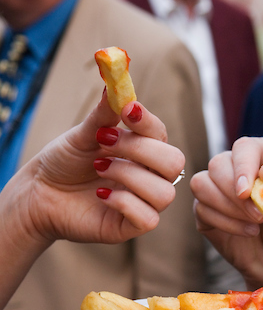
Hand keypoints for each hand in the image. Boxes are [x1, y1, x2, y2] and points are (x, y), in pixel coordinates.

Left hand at [3, 92, 183, 249]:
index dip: (148, 123)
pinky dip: (124, 202)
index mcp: (143, 151)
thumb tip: (116, 82)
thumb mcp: (83, 134)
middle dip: (139, 149)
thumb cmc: (64, 162)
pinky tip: (100, 194)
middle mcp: (149, 177)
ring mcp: (143, 203)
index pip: (163, 135)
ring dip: (128, 175)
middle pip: (175, 163)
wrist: (39, 192)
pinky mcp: (130, 227)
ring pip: (164, 192)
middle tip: (105, 143)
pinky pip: (149, 218)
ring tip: (99, 168)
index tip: (127, 110)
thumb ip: (104, 114)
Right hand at [191, 137, 262, 291]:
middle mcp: (236, 168)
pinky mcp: (205, 212)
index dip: (243, 165)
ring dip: (227, 208)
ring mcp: (217, 190)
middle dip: (234, 195)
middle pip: (218, 165)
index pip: (244, 148)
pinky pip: (201, 209)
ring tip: (254, 224)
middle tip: (259, 216)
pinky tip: (246, 233)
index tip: (246, 192)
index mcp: (262, 157)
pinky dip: (225, 223)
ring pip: (201, 184)